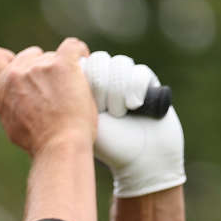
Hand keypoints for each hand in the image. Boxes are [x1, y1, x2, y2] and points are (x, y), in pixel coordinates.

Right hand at [0, 38, 97, 156]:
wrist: (59, 146)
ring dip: (60, 68)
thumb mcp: (11, 122)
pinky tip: (83, 65)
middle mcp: (17, 72)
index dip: (6, 59)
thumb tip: (17, 97)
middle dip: (40, 67)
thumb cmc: (38, 141)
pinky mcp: (64, 64)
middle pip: (28, 55)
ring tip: (70, 91)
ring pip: (52, 55)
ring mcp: (40, 66)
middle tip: (52, 88)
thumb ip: (10, 101)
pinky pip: (73, 47)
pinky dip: (79, 54)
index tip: (18, 66)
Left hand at [81, 50, 185, 197]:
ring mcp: (128, 80)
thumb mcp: (84, 120)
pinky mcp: (149, 83)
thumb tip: (71, 66)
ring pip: (120, 64)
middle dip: (102, 87)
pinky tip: (135, 107)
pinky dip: (137, 89)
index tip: (86, 105)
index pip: (82, 64)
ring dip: (119, 91)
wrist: (142, 161)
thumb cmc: (109, 146)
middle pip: (100, 60)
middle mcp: (107, 81)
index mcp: (87, 88)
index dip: (85, 81)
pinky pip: (140, 72)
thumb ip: (72, 93)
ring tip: (120, 115)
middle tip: (105, 112)